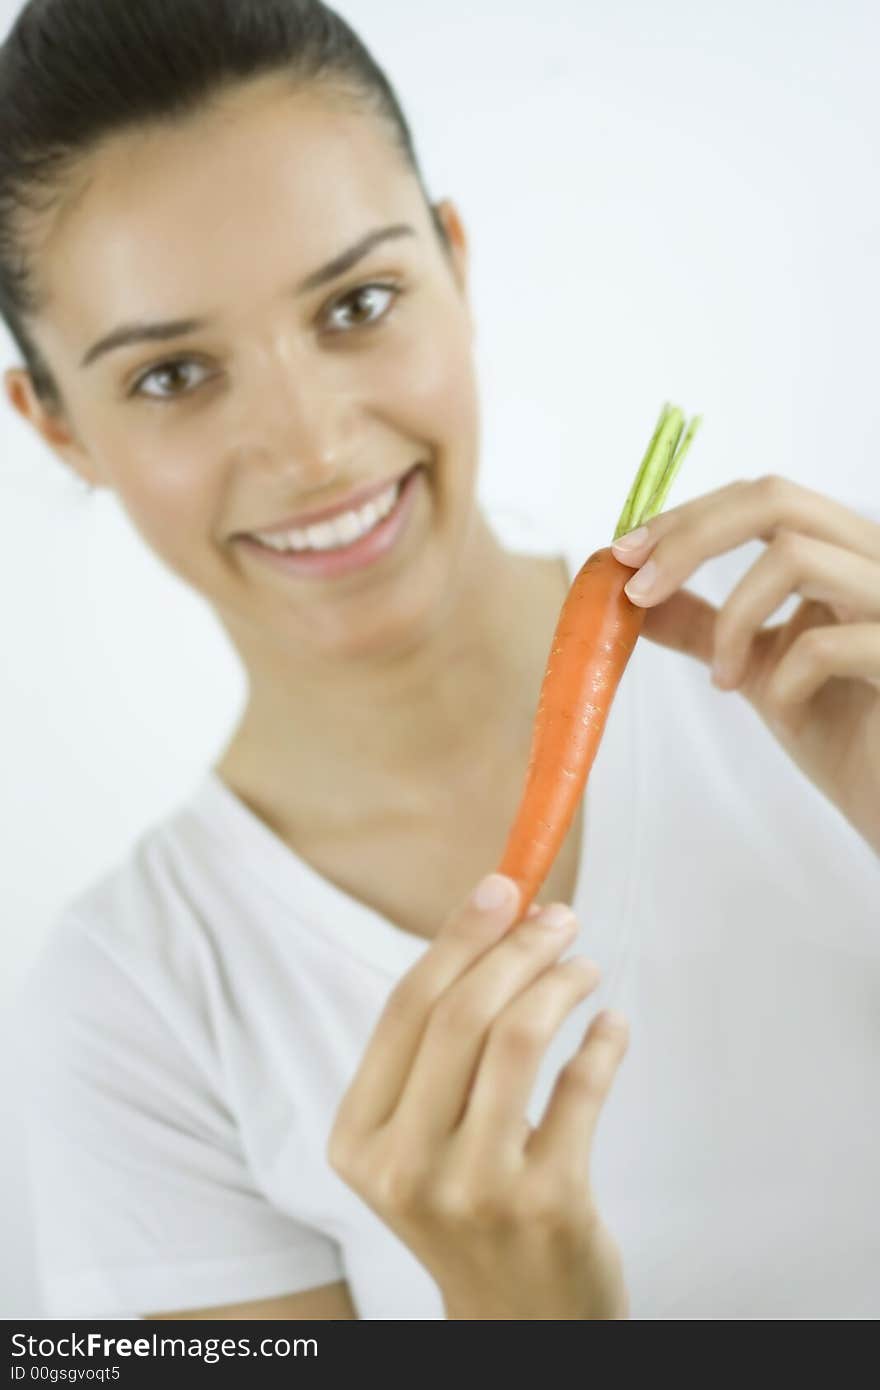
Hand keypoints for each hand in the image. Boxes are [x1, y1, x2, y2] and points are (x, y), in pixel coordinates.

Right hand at [327, 874, 630, 1319]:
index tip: (502, 887)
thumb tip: (495, 920)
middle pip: (461, 1015)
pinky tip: (612, 1026)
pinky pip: (582, 1089)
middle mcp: (405, 1166)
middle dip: (517, 947)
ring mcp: (475, 1190)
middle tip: (559, 917)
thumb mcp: (421, 1139)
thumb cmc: (468, 1204)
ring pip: (518, 1040)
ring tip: (585, 968)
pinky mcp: (548, 1205)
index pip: (407, 1009)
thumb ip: (438, 1049)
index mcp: (360, 1139)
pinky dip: (604, 1042)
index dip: (458, 936)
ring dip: (561, 983)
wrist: (518, 1320)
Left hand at [611, 474, 879, 854]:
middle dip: (690, 539)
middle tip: (638, 591)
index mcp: (842, 552)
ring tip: (722, 680)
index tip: (624, 555)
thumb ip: (703, 625)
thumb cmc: (842, 730)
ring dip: (733, 621)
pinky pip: (825, 645)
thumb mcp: (755, 666)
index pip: (760, 498)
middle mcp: (877, 560)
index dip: (686, 519)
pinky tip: (786, 713)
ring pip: (796, 556)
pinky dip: (783, 680)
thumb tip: (632, 593)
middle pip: (775, 499)